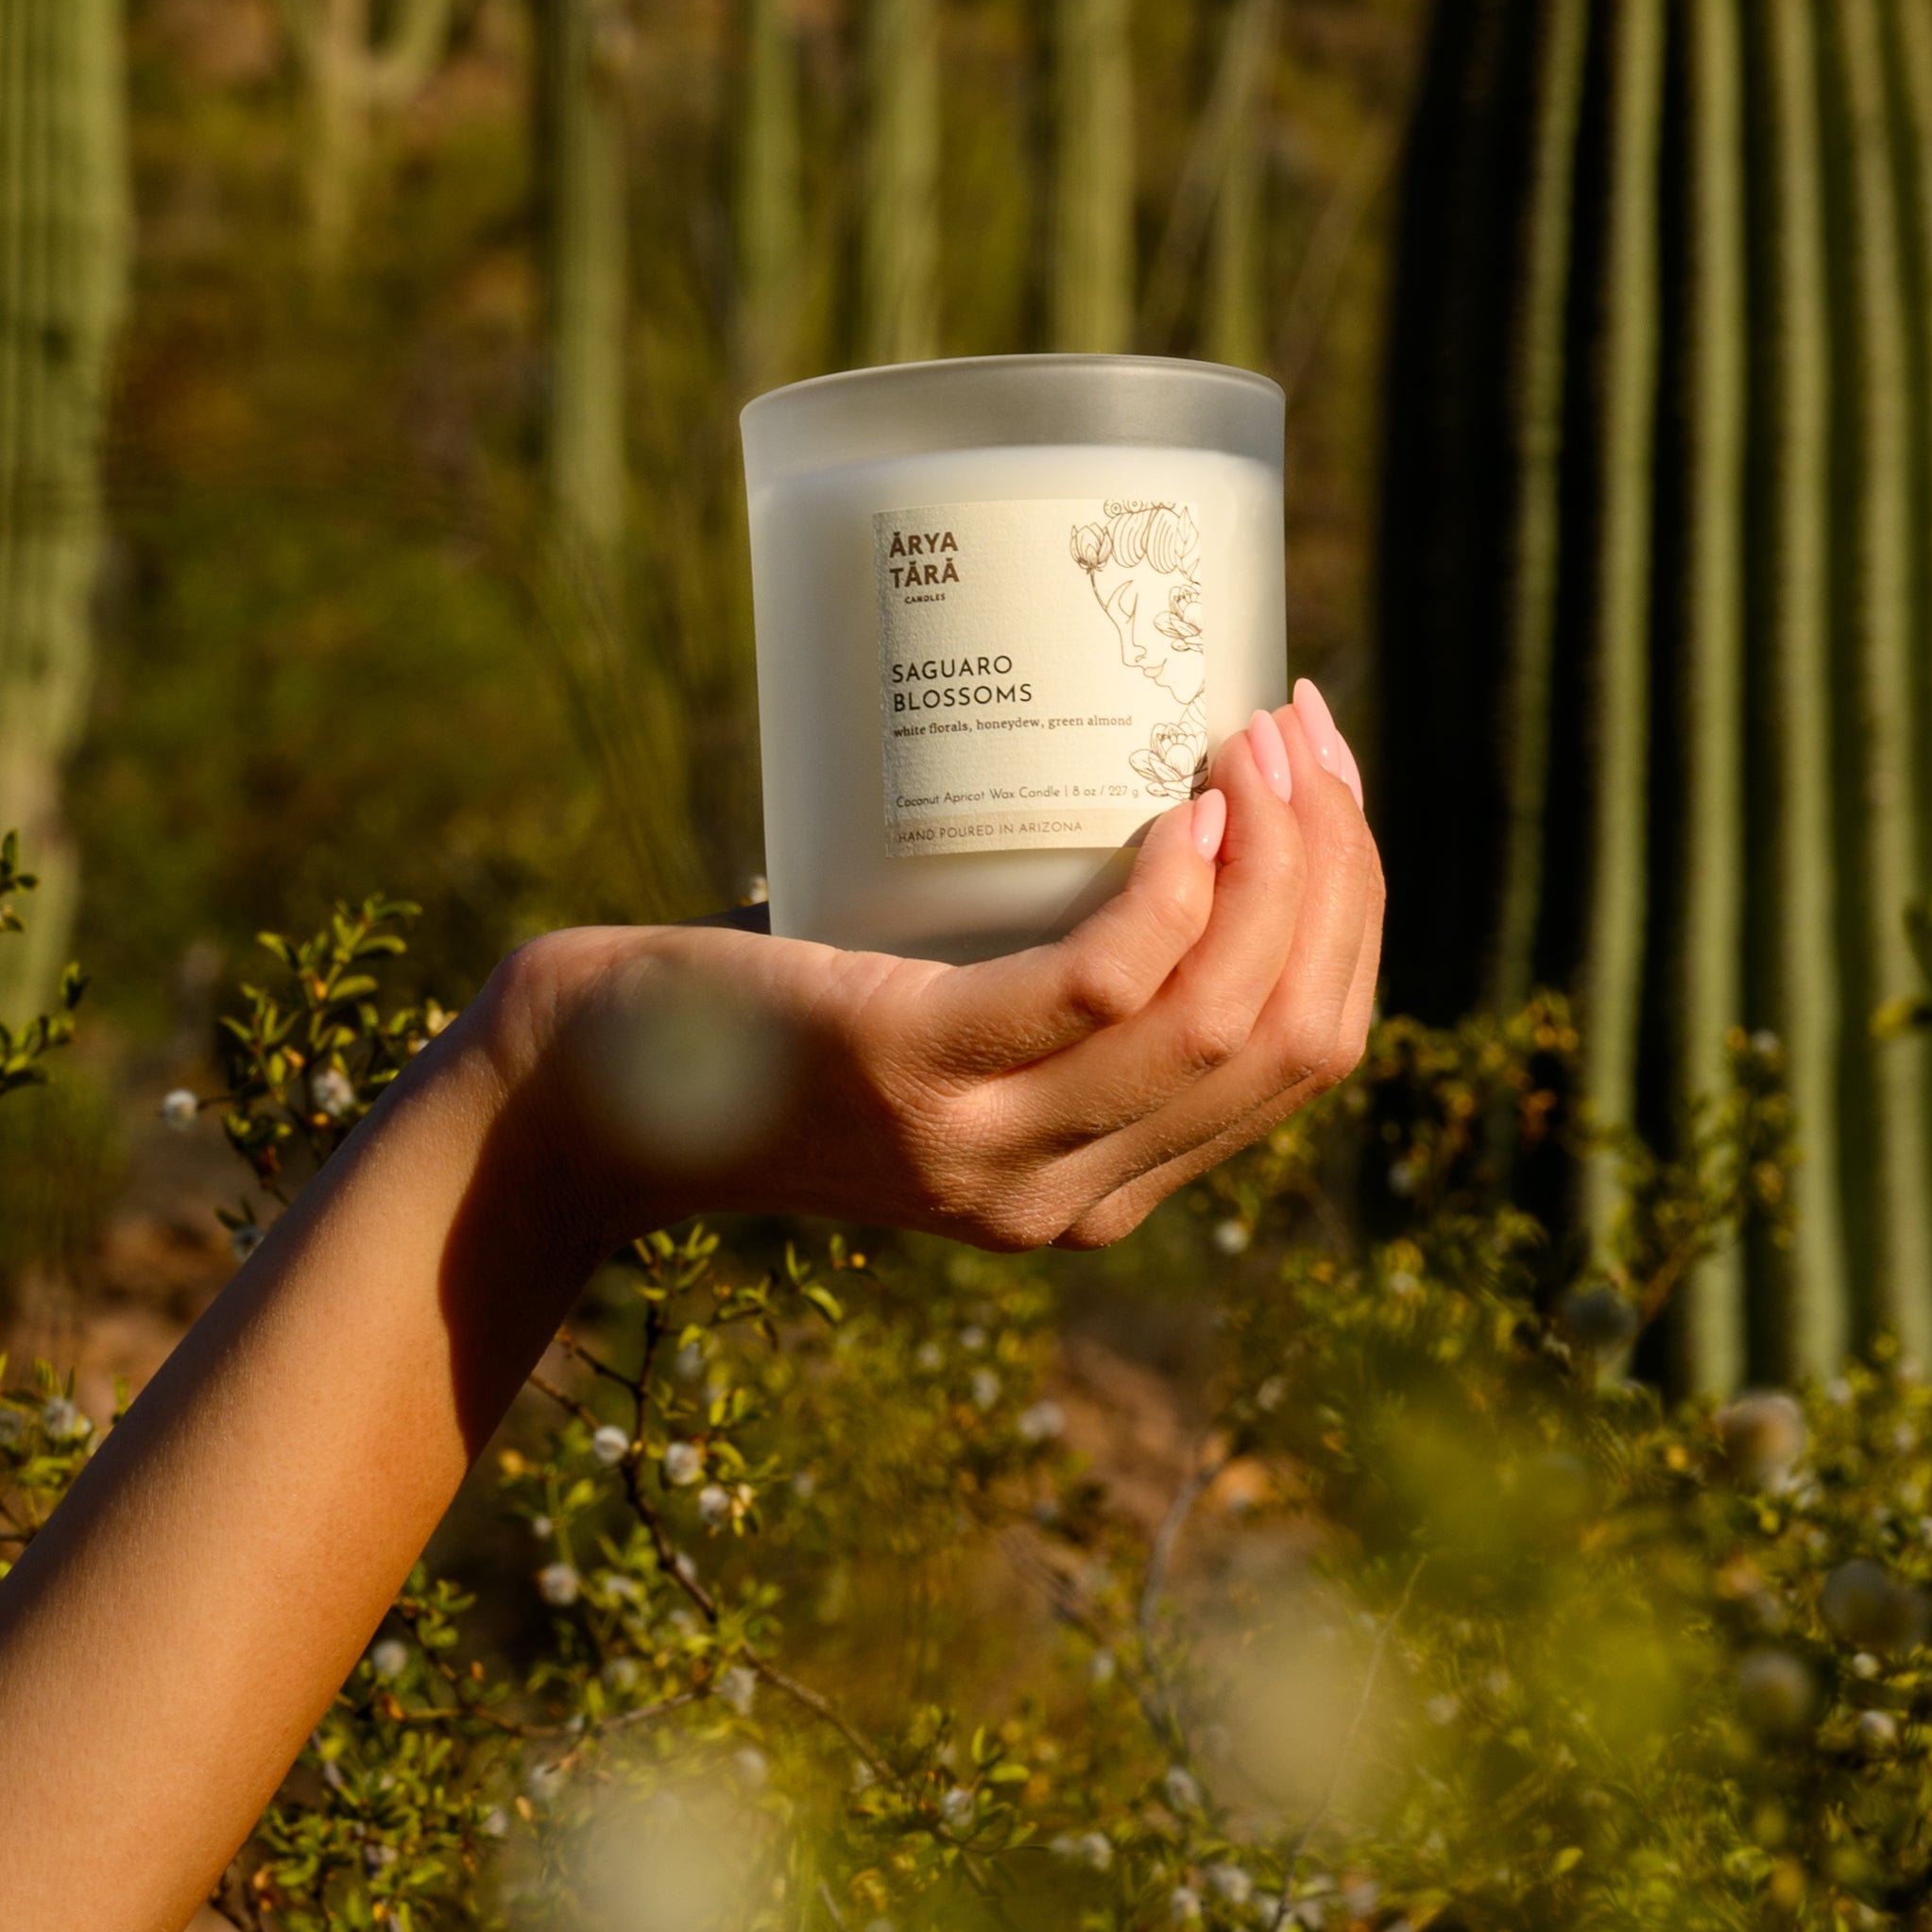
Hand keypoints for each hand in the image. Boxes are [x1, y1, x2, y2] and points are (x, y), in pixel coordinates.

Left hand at [496, 685, 1382, 1256]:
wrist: (580, 1088)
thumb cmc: (763, 1015)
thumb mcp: (945, 1015)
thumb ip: (1043, 962)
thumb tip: (1156, 772)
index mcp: (1100, 1187)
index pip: (1305, 1057)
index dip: (1350, 907)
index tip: (1327, 778)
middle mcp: (1066, 1198)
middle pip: (1287, 1032)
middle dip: (1332, 866)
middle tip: (1295, 733)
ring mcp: (991, 1151)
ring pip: (1216, 1013)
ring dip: (1270, 859)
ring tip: (1247, 742)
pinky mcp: (913, 1073)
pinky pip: (1097, 987)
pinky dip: (1163, 893)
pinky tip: (1173, 813)